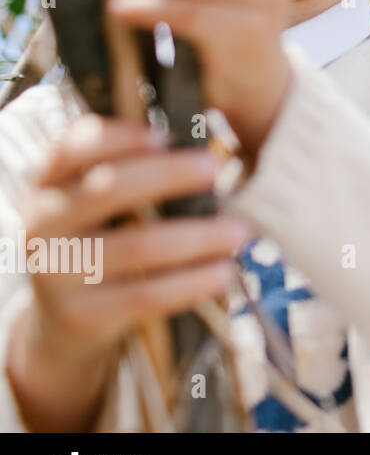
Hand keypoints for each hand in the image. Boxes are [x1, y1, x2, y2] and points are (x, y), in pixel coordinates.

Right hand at [5, 115, 251, 430]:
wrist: (64, 319)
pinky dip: (193, 282)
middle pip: (108, 189)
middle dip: (169, 175)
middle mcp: (43, 222)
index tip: (166, 135)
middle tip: (216, 168)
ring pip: (138, 246)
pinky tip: (225, 272)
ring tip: (241, 231)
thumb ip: (133, 174)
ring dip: (199, 236)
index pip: (74, 147)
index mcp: (49, 183)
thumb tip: (208, 152)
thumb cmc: (102, 240)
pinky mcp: (80, 315)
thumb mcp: (98, 204)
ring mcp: (56, 271)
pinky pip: (146, 295)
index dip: (119, 137)